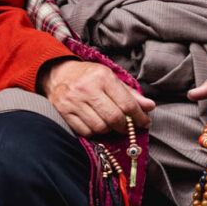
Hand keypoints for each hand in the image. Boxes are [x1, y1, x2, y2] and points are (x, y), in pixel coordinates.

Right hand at [40, 59, 154, 137]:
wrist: (57, 74)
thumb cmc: (88, 76)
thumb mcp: (110, 78)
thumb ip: (130, 94)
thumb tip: (149, 107)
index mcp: (102, 77)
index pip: (127, 103)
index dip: (139, 117)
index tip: (145, 123)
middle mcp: (87, 88)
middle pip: (114, 118)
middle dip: (125, 126)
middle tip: (128, 127)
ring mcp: (73, 101)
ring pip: (100, 127)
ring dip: (109, 130)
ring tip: (110, 124)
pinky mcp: (63, 112)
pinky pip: (86, 131)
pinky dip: (95, 131)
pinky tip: (96, 124)